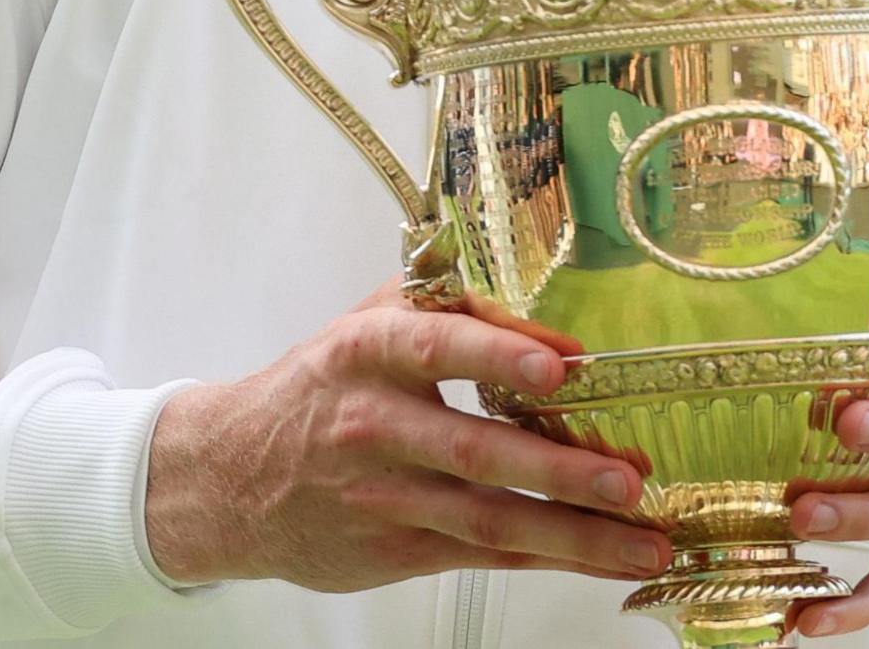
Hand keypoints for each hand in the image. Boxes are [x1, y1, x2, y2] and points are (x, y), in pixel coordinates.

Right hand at [144, 282, 668, 591]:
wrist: (227, 479)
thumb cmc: (320, 389)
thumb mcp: (368, 325)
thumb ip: (452, 308)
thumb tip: (553, 327)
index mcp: (367, 353)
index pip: (435, 345)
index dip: (498, 352)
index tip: (560, 364)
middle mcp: (373, 426)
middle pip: (474, 451)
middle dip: (559, 469)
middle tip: (628, 478)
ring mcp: (383, 497)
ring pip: (486, 518)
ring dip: (572, 534)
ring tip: (641, 538)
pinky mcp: (392, 551)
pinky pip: (481, 553)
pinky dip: (545, 557)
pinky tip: (601, 559)